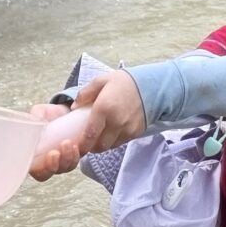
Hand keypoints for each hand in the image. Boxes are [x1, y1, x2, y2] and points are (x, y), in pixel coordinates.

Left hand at [27, 71, 145, 179]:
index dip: (81, 144)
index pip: (89, 135)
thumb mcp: (101, 80)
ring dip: (102, 144)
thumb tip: (74, 107)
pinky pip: (120, 142)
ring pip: (110, 146)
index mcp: (104, 108)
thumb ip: (85, 93)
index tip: (76, 144)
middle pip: (99, 146)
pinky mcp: (136, 133)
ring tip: (98, 136)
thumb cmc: (124, 82)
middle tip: (86, 140)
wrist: (152, 86)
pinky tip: (110, 132)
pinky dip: (113, 141)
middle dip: (91, 146)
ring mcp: (127, 129)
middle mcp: (116, 122)